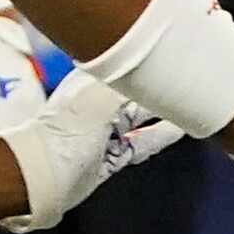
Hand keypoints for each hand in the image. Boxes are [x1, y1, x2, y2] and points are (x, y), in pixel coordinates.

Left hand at [0, 69, 181, 232]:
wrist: (41, 178)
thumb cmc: (62, 135)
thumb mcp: (100, 99)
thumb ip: (131, 84)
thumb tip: (156, 67)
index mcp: (91, 82)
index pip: (129, 67)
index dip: (152, 61)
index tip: (178, 55)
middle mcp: (98, 104)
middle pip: (139, 90)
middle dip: (161, 85)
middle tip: (192, 78)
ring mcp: (104, 132)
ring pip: (143, 116)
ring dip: (164, 111)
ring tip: (190, 103)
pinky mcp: (110, 156)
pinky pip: (141, 142)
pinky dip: (159, 136)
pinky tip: (177, 130)